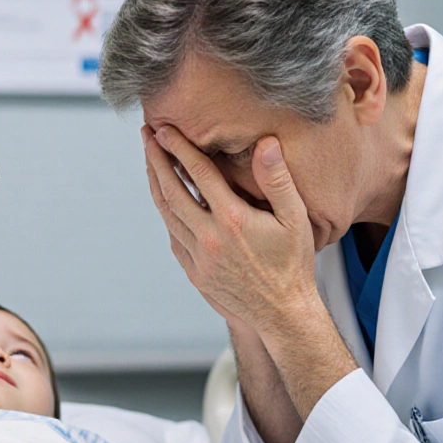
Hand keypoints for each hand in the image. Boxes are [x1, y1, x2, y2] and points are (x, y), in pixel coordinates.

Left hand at [142, 124, 319, 335]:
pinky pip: (173, 236)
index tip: (164, 128)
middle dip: (155, 160)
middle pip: (171, 190)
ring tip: (150, 162)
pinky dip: (166, 214)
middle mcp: (209, 238)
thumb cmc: (294, 262)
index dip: (179, 147)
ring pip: (167, 214)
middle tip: (146, 135)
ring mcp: (198, 257)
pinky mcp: (194, 272)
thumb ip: (278, 179)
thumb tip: (266, 143)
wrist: (283, 313)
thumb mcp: (295, 218)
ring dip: (155, 185)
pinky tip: (165, 200)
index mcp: (233, 220)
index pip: (197, 173)